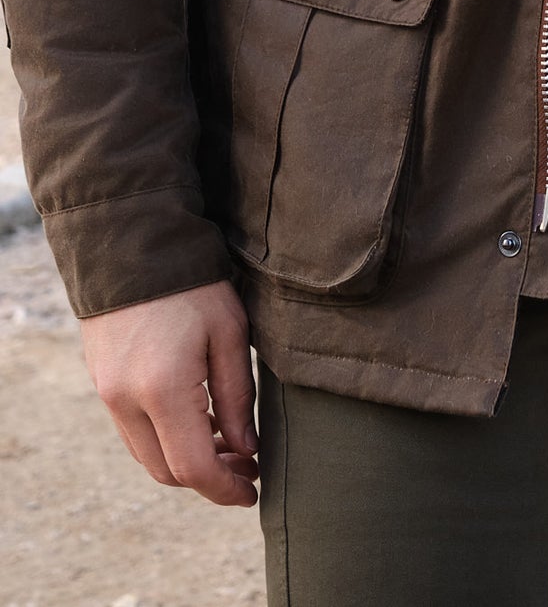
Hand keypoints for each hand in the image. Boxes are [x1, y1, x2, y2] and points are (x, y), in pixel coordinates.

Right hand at [80, 279, 257, 507]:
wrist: (133, 246)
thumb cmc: (193, 284)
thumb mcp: (230, 333)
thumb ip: (238, 396)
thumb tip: (246, 449)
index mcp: (162, 390)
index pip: (193, 467)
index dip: (225, 489)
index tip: (253, 492)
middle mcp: (126, 402)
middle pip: (166, 470)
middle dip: (209, 478)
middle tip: (249, 467)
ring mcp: (108, 395)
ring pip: (148, 455)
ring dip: (187, 461)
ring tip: (231, 445)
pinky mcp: (103, 384)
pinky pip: (135, 431)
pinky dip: (167, 439)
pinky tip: (201, 421)